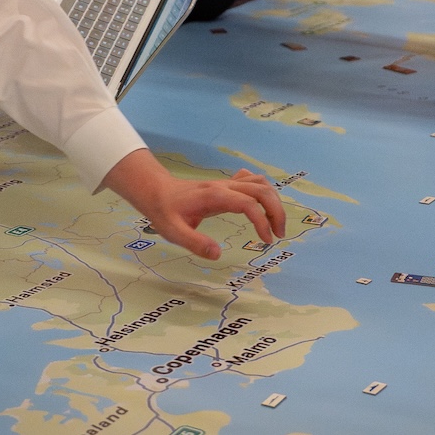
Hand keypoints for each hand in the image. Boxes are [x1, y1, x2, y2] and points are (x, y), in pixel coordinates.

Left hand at [101, 148, 285, 259]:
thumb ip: (195, 243)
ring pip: (260, 182)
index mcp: (215, 196)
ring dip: (273, 201)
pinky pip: (251, 180)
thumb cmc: (164, 212)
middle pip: (262, 189)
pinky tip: (260, 207)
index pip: (248, 203)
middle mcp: (225, 186)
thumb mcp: (173, 232)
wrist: (156, 191)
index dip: (262, 221)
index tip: (266, 242)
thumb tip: (218, 254)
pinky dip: (263, 191)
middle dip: (276, 211)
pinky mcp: (226, 185)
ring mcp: (226, 183)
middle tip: (278, 235)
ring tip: (274, 225)